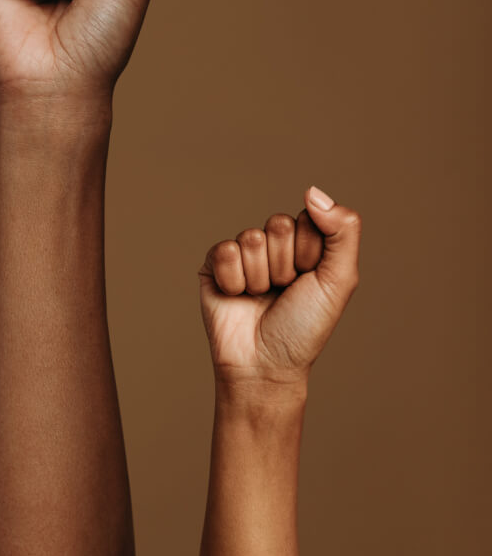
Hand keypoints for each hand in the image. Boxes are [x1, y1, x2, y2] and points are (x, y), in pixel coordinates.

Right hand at [199, 187, 361, 388]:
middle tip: (284, 291)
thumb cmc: (305, 327)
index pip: (306, 218)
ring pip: (250, 239)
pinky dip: (234, 280)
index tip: (310, 280)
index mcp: (306, 246)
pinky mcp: (213, 266)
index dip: (310, 252)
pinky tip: (238, 297)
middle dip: (284, 264)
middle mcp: (274, 247)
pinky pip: (223, 251)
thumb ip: (342, 231)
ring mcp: (243, 255)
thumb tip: (313, 191)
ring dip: (259, 277)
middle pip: (277, 225)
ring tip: (261, 298)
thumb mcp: (339, 280)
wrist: (264, 364)